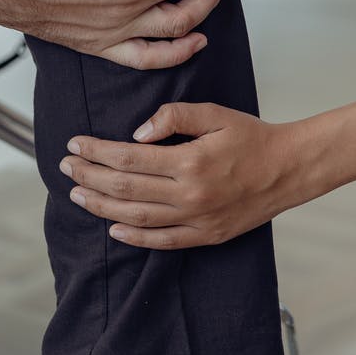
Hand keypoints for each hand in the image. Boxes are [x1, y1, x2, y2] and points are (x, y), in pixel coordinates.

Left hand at [59, 101, 306, 246]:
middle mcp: (189, 195)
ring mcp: (196, 219)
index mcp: (189, 162)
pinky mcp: (205, 235)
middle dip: (90, 176)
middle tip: (66, 166)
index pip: (128, 159)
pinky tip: (113, 228)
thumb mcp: (215, 114)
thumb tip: (137, 133)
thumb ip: (175, 117)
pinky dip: (134, 237)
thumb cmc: (252, 137)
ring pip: (137, 218)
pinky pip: (162, 241)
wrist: (289, 169)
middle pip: (125, 190)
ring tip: (78, 195)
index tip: (76, 143)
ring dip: (102, 207)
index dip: (97, 152)